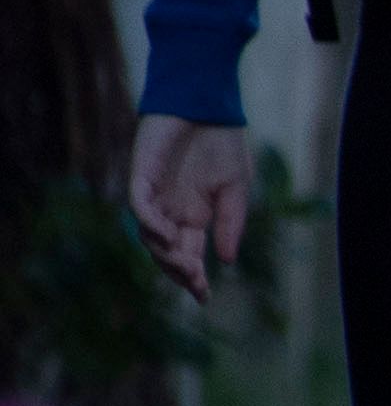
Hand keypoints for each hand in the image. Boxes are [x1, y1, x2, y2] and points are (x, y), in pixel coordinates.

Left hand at [128, 116, 252, 301]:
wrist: (207, 106)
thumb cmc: (222, 144)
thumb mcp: (236, 189)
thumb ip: (231, 224)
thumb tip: (227, 260)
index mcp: (193, 216)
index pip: (189, 254)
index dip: (194, 277)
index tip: (205, 298)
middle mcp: (170, 210)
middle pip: (166, 251)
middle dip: (180, 272)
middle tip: (196, 285)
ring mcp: (154, 195)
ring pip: (149, 235)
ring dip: (165, 254)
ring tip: (185, 266)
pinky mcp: (141, 177)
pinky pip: (140, 207)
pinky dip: (150, 223)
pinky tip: (166, 235)